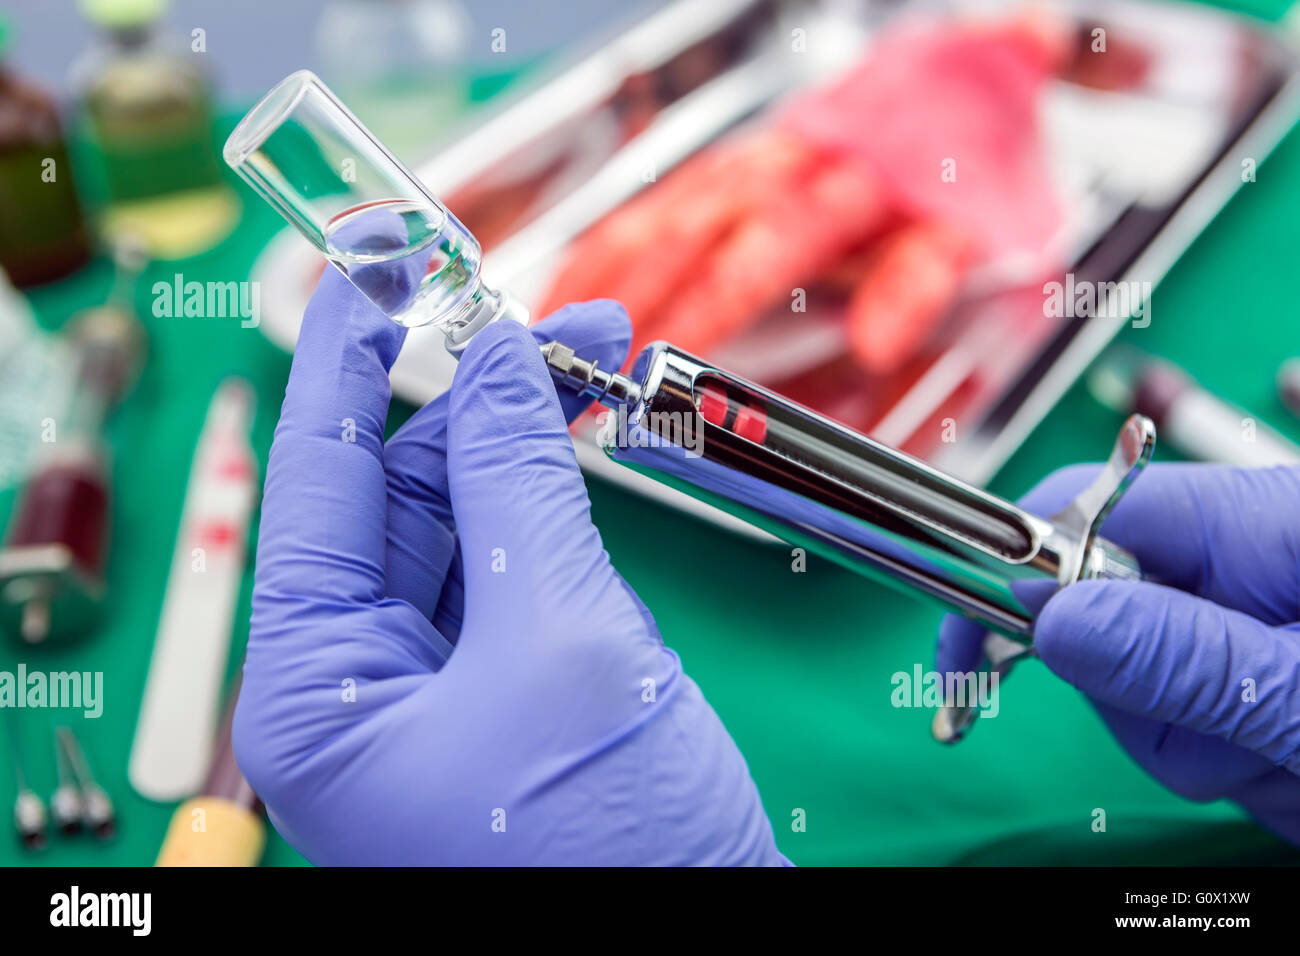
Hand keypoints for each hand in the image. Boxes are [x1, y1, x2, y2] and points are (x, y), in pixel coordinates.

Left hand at [234, 268, 786, 864]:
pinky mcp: (501, 698)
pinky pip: (508, 574)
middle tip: (553, 321)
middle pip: (395, 497)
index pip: (315, 483)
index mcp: (315, 692)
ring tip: (587, 366)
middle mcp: (357, 692)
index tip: (371, 262)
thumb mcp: (563, 642)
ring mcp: (432, 697)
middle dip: (471, 398)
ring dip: (520, 445)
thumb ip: (519, 486)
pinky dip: (547, 505)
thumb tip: (497, 364)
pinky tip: (582, 448)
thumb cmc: (615, 849)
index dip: (344, 358)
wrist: (717, 948)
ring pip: (459, 527)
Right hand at [937, 463, 1299, 844]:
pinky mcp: (1236, 673)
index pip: (1090, 506)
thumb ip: (1184, 656)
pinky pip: (1169, 715)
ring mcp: (1234, 620)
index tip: (970, 639)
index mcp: (1251, 521)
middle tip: (1235, 745)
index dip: (1019, 565)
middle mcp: (1233, 560)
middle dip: (1139, 701)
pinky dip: (1209, 757)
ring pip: (1129, 679)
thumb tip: (1047, 621)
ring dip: (1187, 743)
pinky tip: (1272, 764)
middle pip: (1098, 608)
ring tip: (1274, 761)